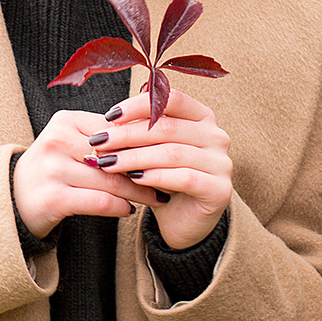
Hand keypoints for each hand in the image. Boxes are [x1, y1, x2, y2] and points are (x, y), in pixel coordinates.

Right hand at [12, 109, 155, 238]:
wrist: (13, 199)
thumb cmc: (54, 170)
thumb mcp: (72, 144)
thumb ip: (105, 139)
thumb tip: (154, 135)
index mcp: (65, 121)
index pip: (115, 129)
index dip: (145, 142)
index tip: (169, 153)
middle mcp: (55, 141)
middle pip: (116, 155)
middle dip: (147, 168)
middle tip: (172, 178)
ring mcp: (51, 170)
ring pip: (110, 180)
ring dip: (140, 191)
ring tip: (158, 197)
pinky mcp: (51, 198)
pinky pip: (99, 201)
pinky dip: (119, 206)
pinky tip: (129, 210)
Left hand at [88, 86, 232, 250]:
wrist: (183, 220)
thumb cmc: (164, 178)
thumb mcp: (151, 149)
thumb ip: (140, 131)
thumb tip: (110, 120)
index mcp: (202, 117)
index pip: (172, 100)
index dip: (139, 105)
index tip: (110, 116)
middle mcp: (216, 136)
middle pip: (168, 128)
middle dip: (128, 134)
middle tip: (99, 142)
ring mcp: (222, 163)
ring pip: (173, 153)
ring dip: (135, 157)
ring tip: (107, 163)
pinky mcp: (220, 189)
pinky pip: (185, 178)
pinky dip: (156, 177)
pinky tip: (133, 179)